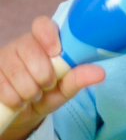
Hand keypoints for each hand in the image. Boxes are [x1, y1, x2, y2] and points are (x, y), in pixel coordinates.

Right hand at [0, 17, 104, 139]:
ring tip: (34, 94)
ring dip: (29, 90)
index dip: (48, 35)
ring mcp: (3, 58)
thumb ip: (78, 79)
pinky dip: (14, 98)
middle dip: (42, 74)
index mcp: (44, 43)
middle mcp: (21, 45)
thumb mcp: (65, 89)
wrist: (23, 114)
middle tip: (47, 85)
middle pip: (30, 50)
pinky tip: (19, 101)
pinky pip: (1, 84)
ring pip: (15, 70)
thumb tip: (100, 73)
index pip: (42, 25)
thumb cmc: (48, 94)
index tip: (56, 51)